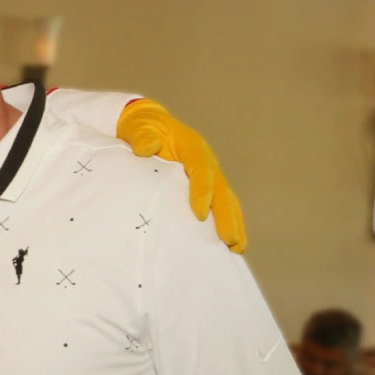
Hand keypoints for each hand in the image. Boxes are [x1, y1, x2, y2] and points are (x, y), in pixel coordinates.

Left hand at [117, 99, 246, 253]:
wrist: (146, 126)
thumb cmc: (142, 128)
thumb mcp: (138, 127)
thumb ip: (142, 136)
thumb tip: (146, 147)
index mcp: (193, 147)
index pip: (201, 170)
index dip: (202, 192)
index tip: (200, 214)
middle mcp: (206, 161)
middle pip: (221, 190)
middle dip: (226, 215)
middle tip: (229, 239)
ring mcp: (209, 174)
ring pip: (226, 200)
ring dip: (233, 223)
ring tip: (236, 248)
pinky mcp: (205, 186)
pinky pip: (220, 205)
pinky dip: (228, 222)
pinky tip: (231, 244)